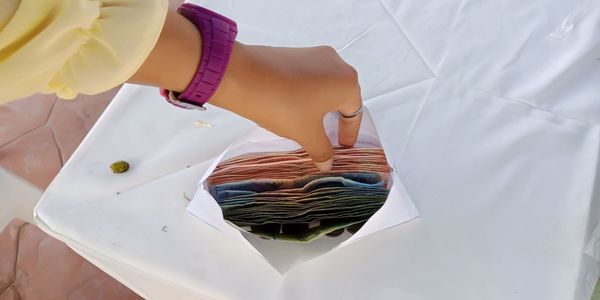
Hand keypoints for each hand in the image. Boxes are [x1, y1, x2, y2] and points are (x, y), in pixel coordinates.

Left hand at [210, 42, 362, 170]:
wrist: (242, 76)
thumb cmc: (284, 105)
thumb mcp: (306, 133)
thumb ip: (321, 150)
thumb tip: (328, 164)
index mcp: (347, 82)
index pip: (354, 113)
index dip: (349, 133)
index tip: (343, 147)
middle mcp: (336, 63)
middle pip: (341, 97)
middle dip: (335, 119)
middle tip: (327, 138)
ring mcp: (315, 54)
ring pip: (324, 86)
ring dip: (319, 106)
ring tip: (308, 125)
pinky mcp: (295, 53)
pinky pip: (309, 77)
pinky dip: (307, 94)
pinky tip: (293, 107)